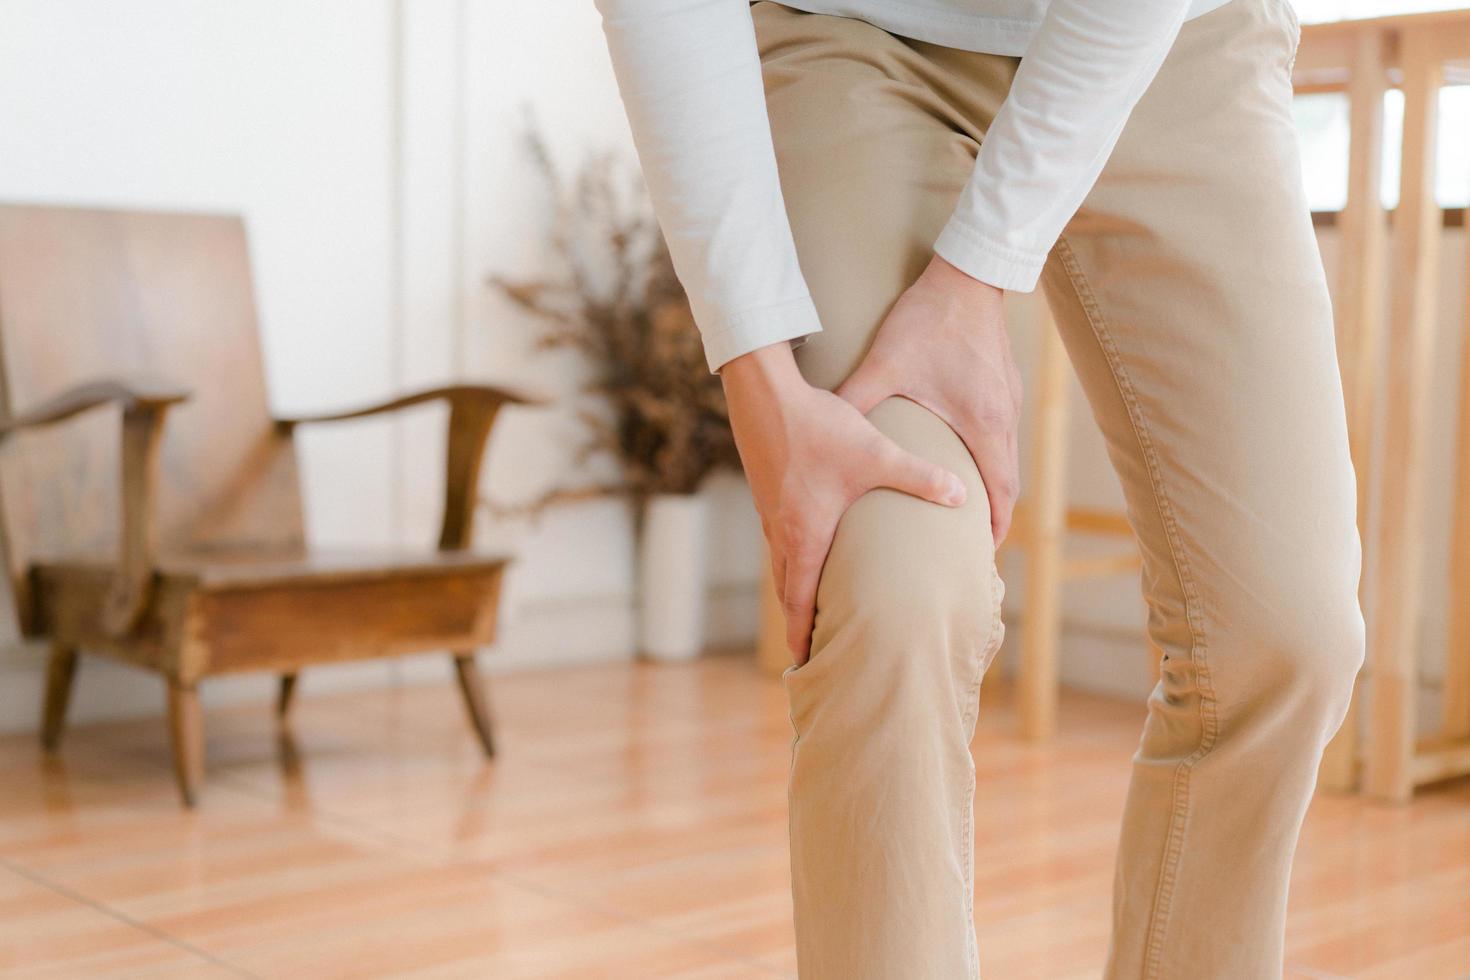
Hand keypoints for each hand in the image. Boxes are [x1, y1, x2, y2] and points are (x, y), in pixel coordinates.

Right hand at [722, 343, 967, 663]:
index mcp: (805, 536)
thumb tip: (962, 495)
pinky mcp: (768, 495)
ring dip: (793, 589)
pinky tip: (807, 550)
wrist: (766, 396)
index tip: (803, 659)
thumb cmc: (818, 428)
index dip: (801, 632)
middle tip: (809, 646)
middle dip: (797, 620)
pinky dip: (790, 559)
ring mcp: (771, 514)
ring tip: (808, 607)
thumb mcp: (876, 453)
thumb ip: (920, 476)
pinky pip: (779, 539)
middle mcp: (783, 532)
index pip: (798, 600)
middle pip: (786, 589)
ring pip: (781, 564)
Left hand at [837, 255, 1021, 544]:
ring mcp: (1008, 400)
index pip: (1000, 492)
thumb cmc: (930, 317)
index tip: (981, 555)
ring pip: (1005, 459)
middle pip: (1007, 482)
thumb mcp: (886, 362)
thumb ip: (856, 399)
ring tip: (967, 513)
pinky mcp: (1003, 385)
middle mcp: (1003, 417)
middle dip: (991, 516)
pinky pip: (1001, 435)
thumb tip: (823, 428)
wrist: (968, 273)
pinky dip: (988, 458)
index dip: (993, 527)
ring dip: (990, 487)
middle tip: (971, 547)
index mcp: (982, 422)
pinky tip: (963, 461)